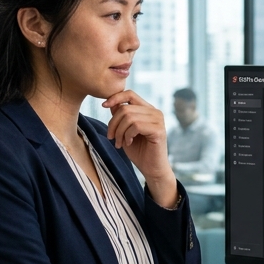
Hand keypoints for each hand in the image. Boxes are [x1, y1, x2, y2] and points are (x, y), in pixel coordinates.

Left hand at [102, 91, 176, 205]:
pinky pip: (135, 126)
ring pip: (128, 116)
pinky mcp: (159, 130)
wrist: (152, 169)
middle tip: (111, 137)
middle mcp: (155, 112)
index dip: (115, 98)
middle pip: (125, 107)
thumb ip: (121, 117)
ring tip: (119, 143)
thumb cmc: (139, 151)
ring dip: (119, 132)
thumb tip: (111, 103)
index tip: (104, 106)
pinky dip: (127, 135)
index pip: (130, 94)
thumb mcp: (125, 131)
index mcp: (147, 109)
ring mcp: (158, 120)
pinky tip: (128, 143)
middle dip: (113, 123)